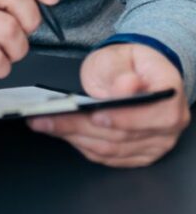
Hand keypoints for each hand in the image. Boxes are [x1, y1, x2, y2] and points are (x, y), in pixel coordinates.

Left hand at [27, 43, 188, 166]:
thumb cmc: (125, 64)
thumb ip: (119, 72)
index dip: (124, 119)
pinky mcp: (138, 154)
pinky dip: (83, 146)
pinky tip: (62, 133)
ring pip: (113, 149)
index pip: (155, 115)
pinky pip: (109, 157)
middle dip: (81, 126)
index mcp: (168, 94)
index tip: (94, 115)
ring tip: (45, 124)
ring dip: (75, 137)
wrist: (130, 73)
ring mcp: (155, 143)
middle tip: (48, 117)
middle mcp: (167, 124)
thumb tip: (126, 86)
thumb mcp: (118, 56)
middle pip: (124, 135)